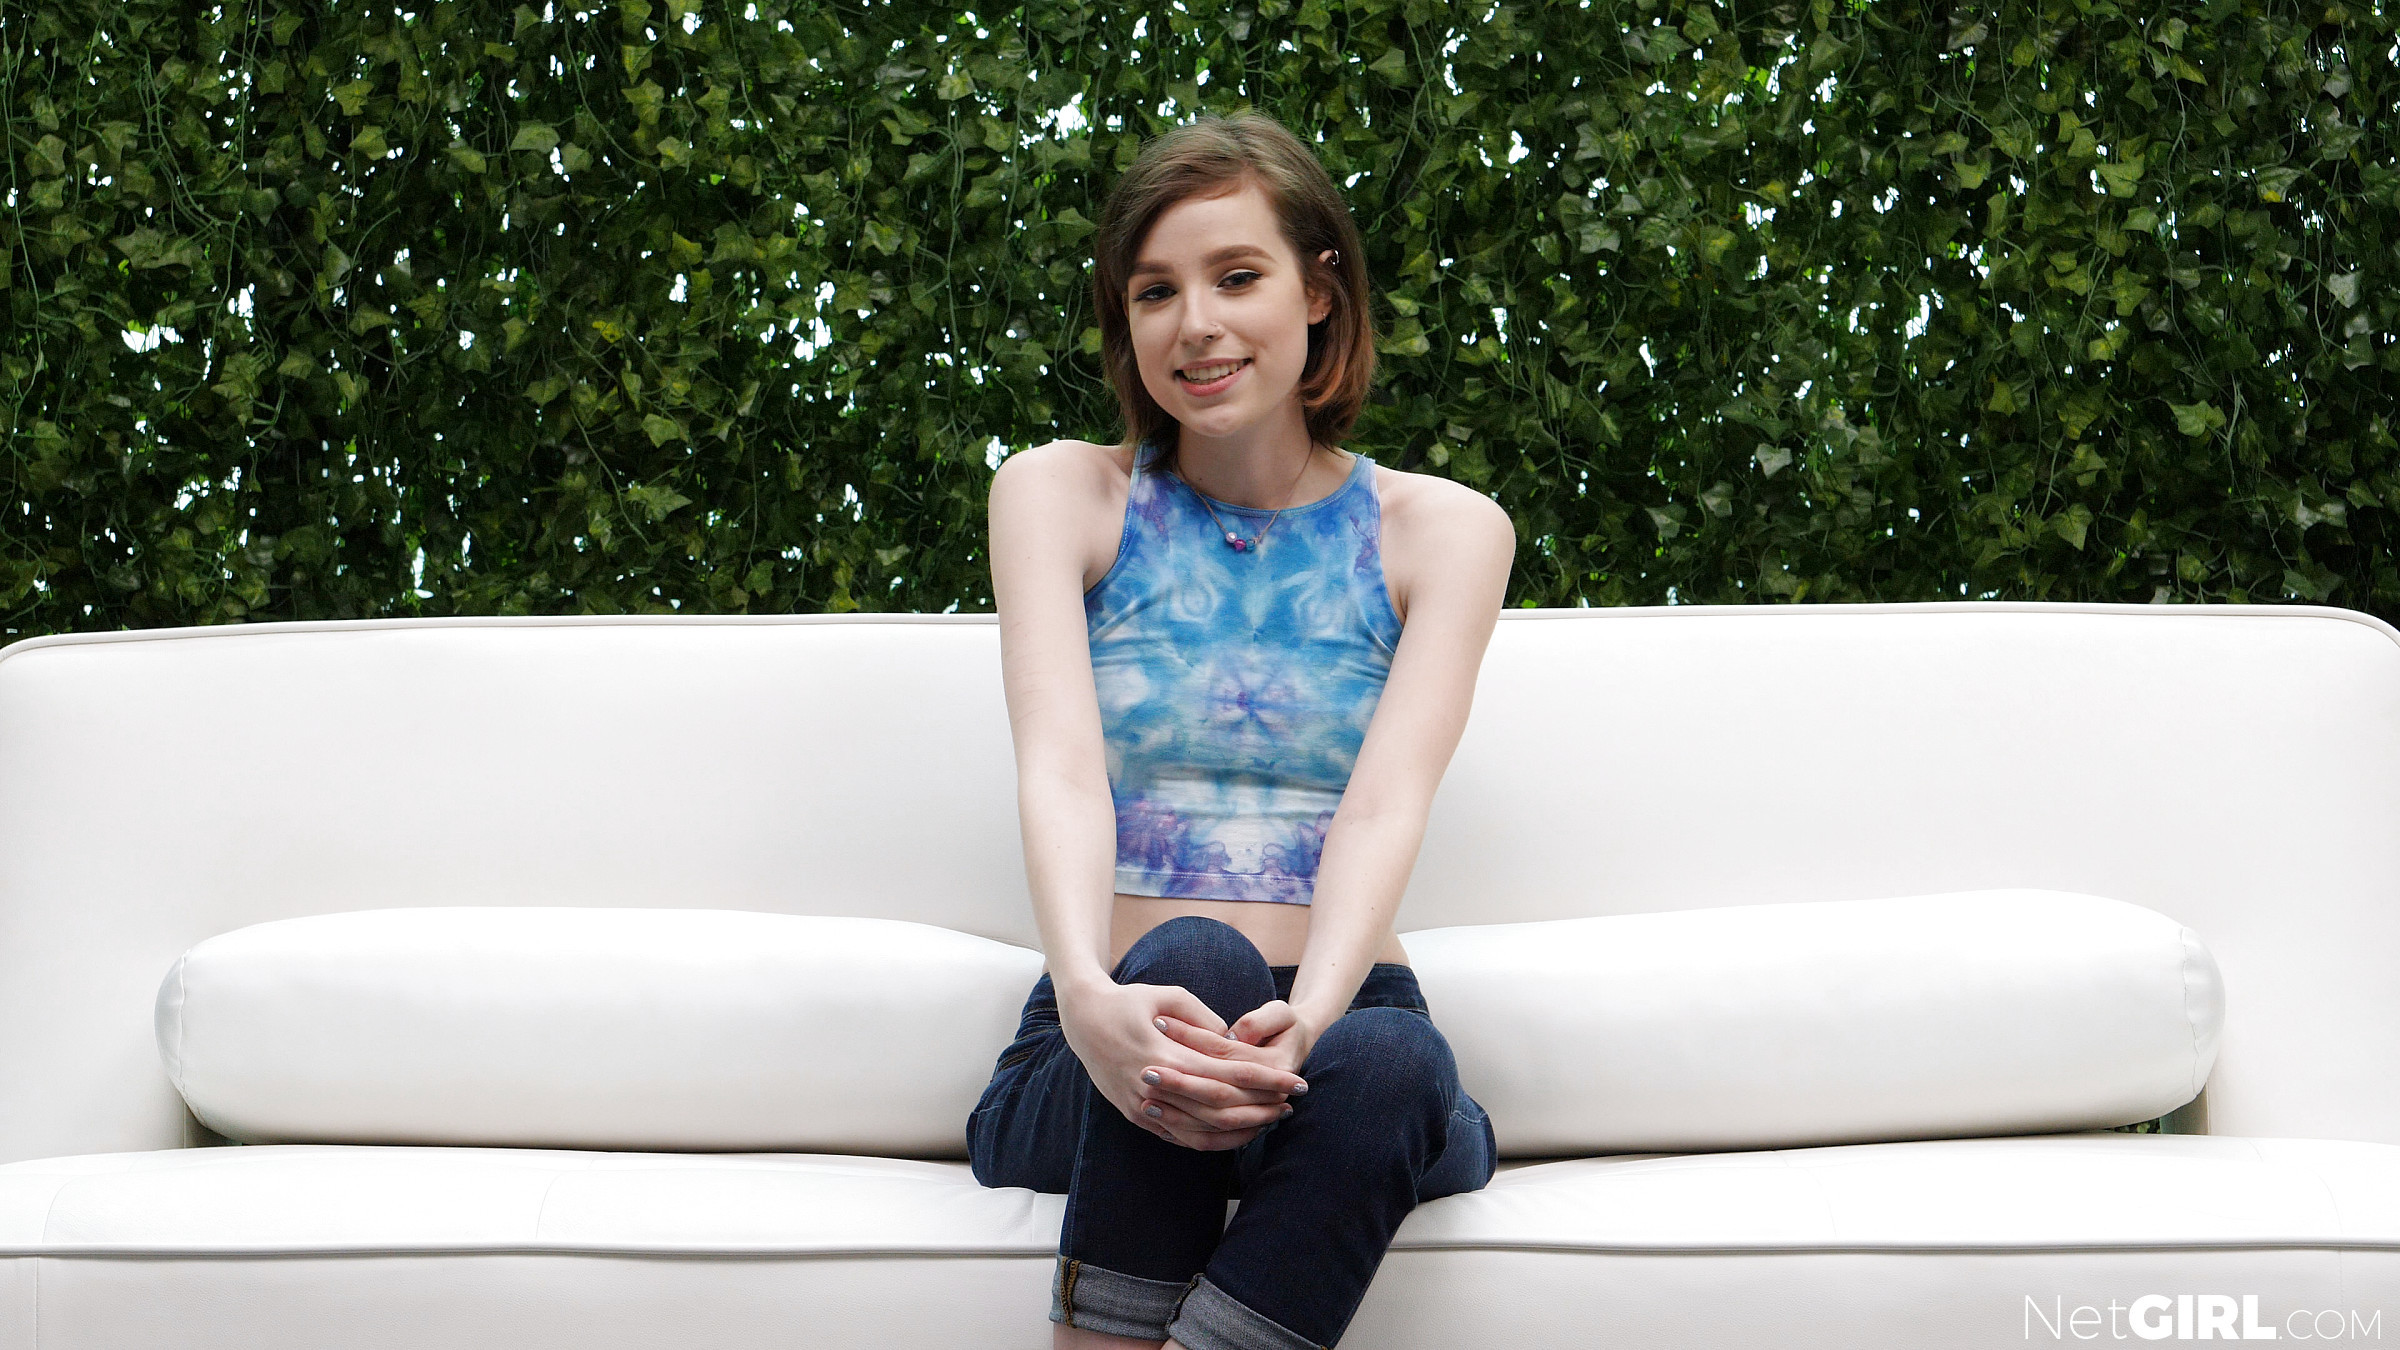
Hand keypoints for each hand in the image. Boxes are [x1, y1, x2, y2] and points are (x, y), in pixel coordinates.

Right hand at [1056, 980, 1309, 1151]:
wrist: (1081, 1020)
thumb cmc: (1129, 1001)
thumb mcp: (1168, 995)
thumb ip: (1205, 1018)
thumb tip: (1235, 1042)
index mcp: (1163, 1055)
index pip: (1226, 1077)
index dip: (1265, 1082)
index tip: (1295, 1082)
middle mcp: (1153, 1088)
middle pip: (1219, 1111)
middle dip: (1261, 1108)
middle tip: (1293, 1103)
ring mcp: (1143, 1109)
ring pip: (1202, 1133)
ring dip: (1242, 1130)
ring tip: (1273, 1119)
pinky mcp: (1137, 1118)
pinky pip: (1181, 1139)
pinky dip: (1214, 1140)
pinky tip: (1238, 1134)